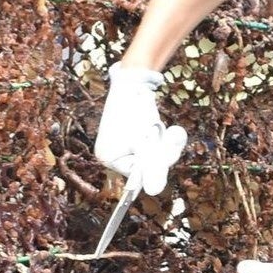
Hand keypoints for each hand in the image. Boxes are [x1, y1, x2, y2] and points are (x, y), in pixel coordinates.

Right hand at [94, 62, 187, 196]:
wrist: (133, 80)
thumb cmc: (135, 110)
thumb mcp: (146, 141)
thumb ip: (151, 167)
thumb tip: (154, 192)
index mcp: (108, 159)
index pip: (139, 175)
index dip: (155, 162)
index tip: (158, 141)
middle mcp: (111, 155)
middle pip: (146, 166)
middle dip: (160, 149)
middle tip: (164, 130)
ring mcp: (121, 145)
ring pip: (151, 155)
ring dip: (160, 140)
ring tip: (154, 123)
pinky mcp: (130, 135)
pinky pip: (150, 144)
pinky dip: (156, 134)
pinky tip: (153, 122)